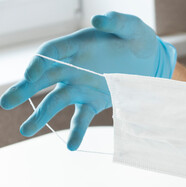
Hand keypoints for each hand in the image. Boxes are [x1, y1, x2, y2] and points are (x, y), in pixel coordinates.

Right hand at [0, 11, 176, 149]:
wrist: (149, 62)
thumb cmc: (138, 40)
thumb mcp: (132, 29)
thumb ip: (118, 21)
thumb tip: (99, 18)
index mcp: (77, 46)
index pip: (51, 54)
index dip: (39, 64)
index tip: (31, 76)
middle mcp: (73, 67)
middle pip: (44, 78)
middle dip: (25, 89)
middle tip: (5, 102)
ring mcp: (81, 87)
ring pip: (56, 101)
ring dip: (40, 115)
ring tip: (26, 130)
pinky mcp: (93, 102)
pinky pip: (81, 118)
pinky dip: (76, 131)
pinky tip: (72, 146)